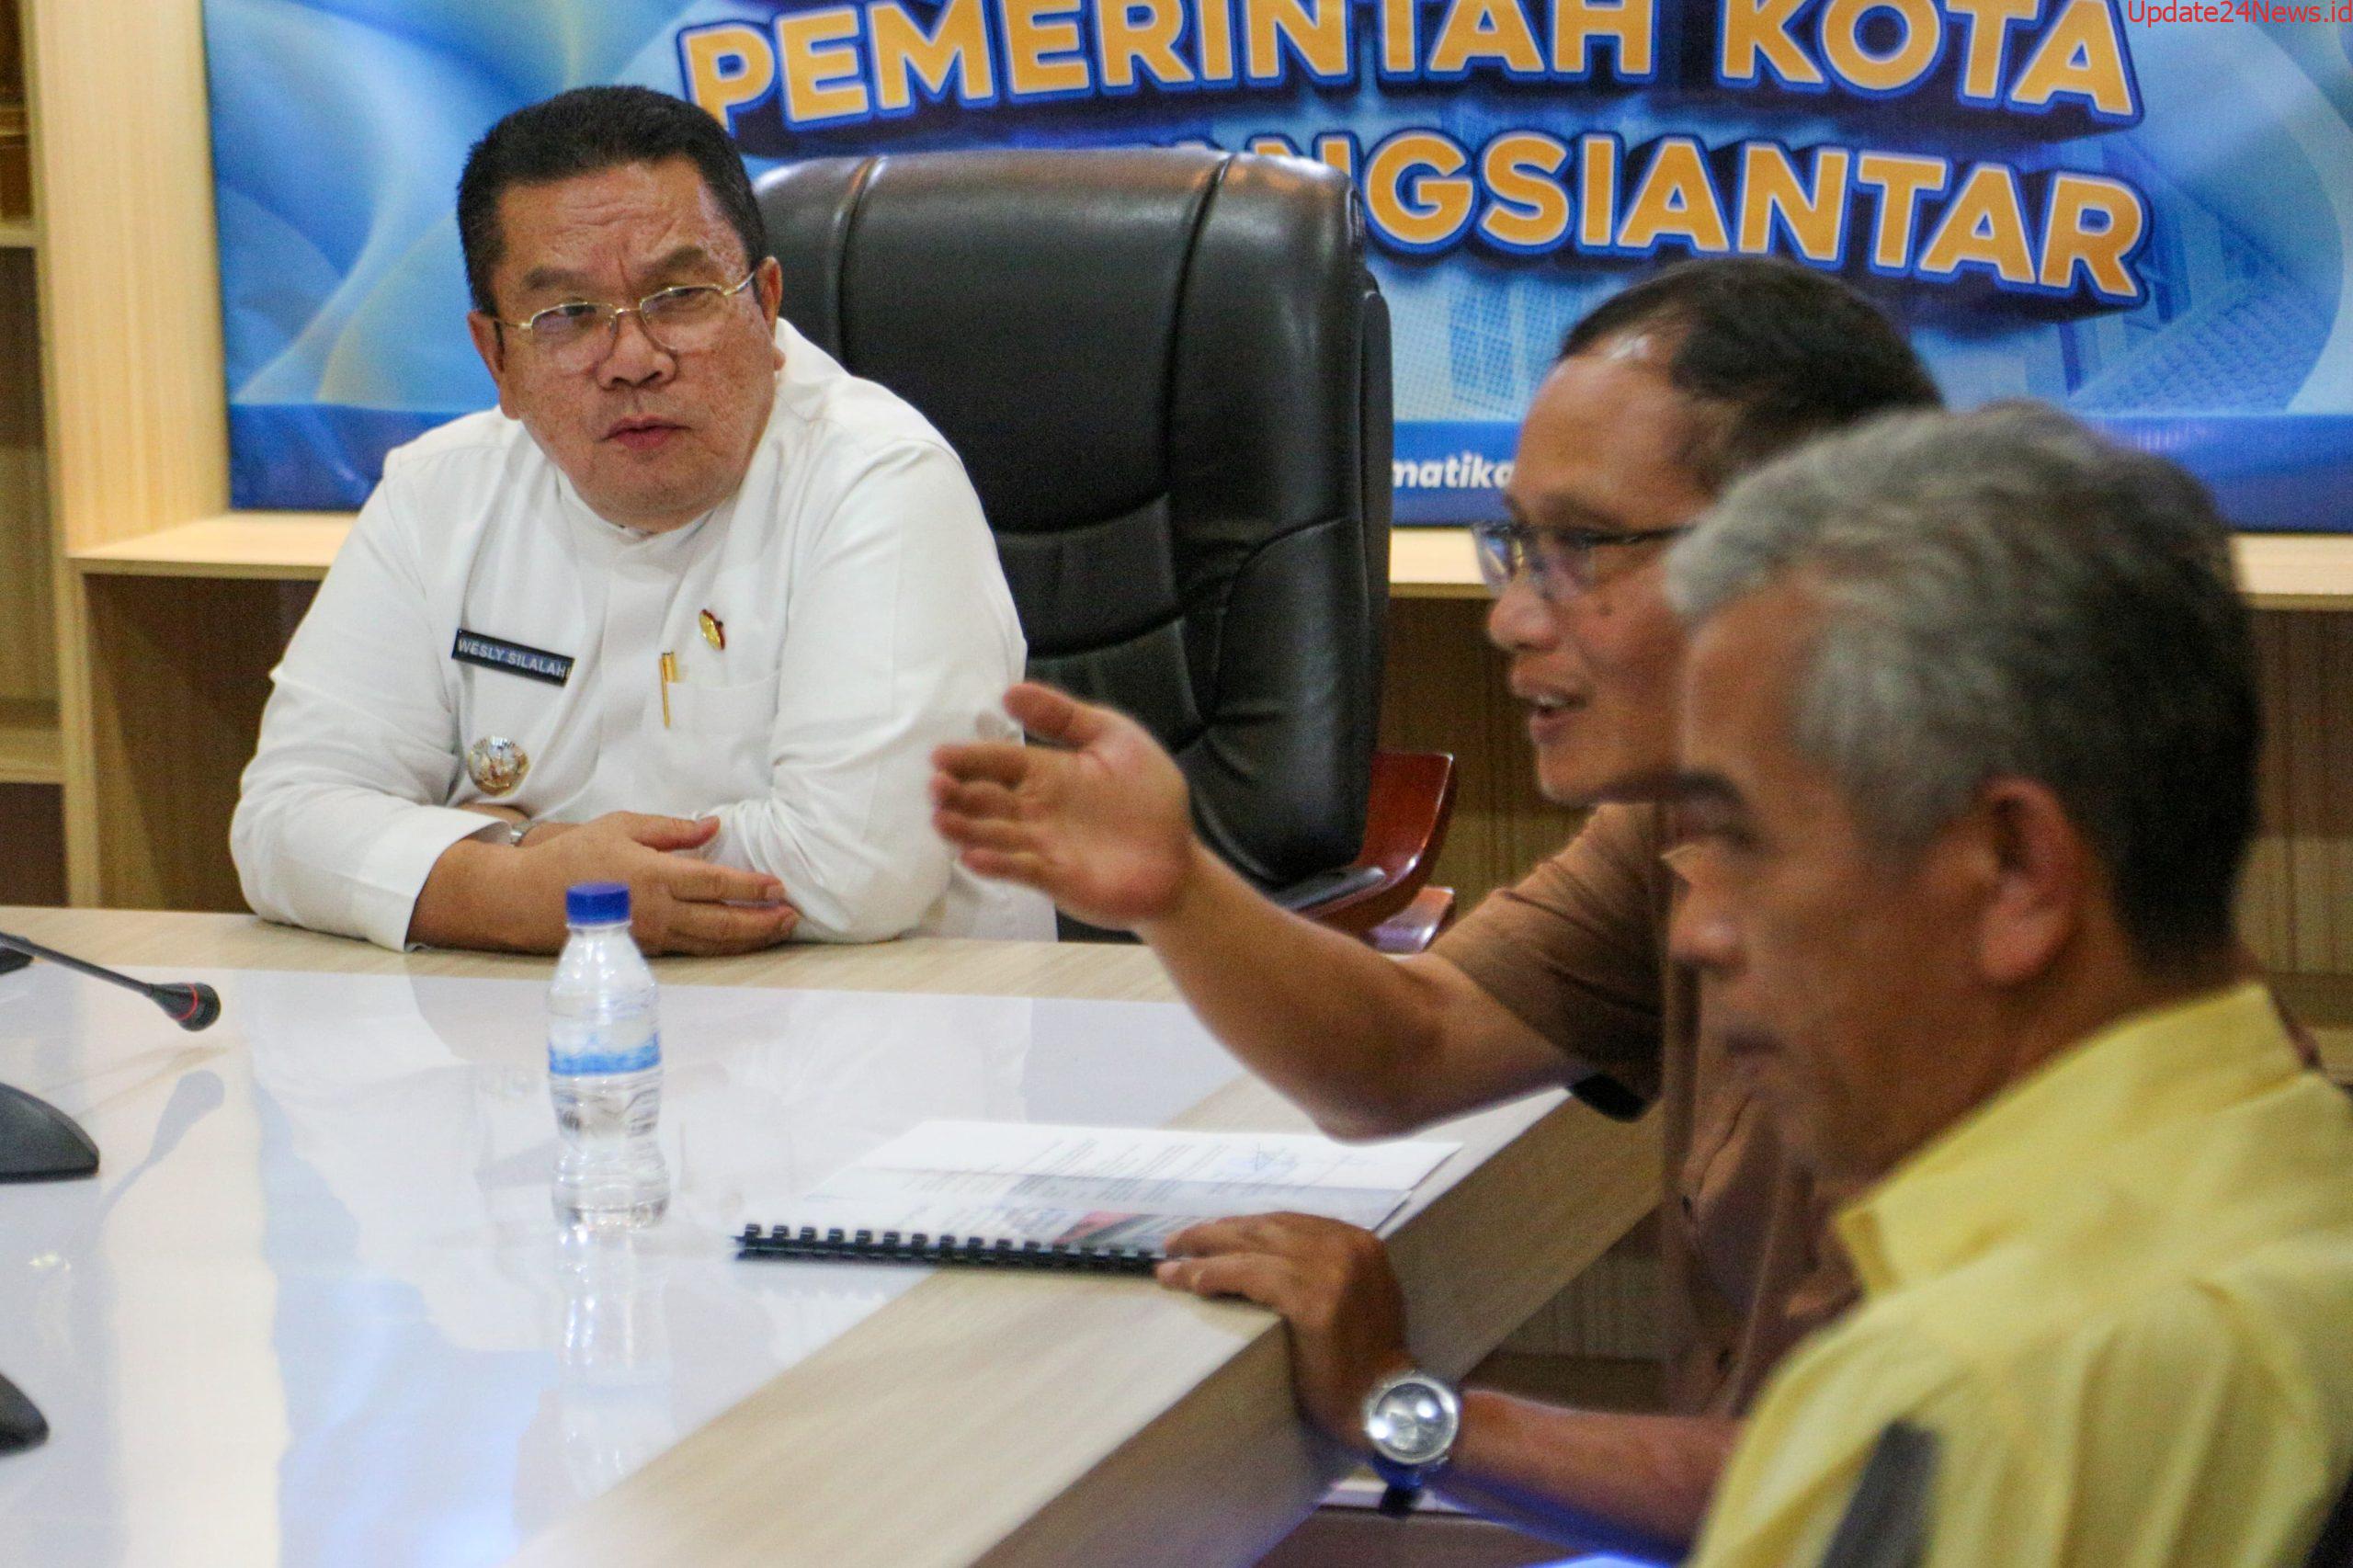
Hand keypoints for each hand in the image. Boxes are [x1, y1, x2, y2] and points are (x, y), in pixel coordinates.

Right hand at [525, 813, 799, 955]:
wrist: (527, 899)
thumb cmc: (574, 856)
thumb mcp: (621, 826)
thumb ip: (671, 829)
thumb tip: (713, 826)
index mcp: (654, 876)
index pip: (716, 884)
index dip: (752, 888)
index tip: (780, 886)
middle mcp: (658, 911)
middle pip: (722, 922)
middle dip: (762, 921)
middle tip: (793, 917)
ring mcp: (651, 936)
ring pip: (711, 943)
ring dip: (748, 939)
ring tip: (777, 931)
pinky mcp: (643, 951)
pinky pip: (692, 950)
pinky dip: (721, 947)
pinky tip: (739, 941)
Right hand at [930, 683, 1197, 930]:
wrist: (1179, 859)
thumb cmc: (1150, 796)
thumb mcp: (1116, 739)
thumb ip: (1065, 717)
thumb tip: (1009, 691)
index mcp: (1048, 773)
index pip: (1000, 762)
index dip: (970, 759)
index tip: (940, 756)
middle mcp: (1037, 810)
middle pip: (986, 799)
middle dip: (957, 793)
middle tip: (935, 787)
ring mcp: (1043, 846)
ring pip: (995, 835)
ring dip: (967, 829)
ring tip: (941, 820)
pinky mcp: (1056, 879)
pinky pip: (1021, 871)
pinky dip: (998, 864)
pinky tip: (974, 857)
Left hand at [1156, 1214, 1414, 1448]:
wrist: (1384, 1403)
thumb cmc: (1365, 1361)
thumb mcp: (1355, 1296)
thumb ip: (1323, 1269)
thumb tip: (1265, 1258)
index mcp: (1357, 1242)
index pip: (1286, 1222)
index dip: (1242, 1225)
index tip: (1210, 1231)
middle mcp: (1345, 1247)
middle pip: (1264, 1228)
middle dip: (1215, 1232)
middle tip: (1176, 1242)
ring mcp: (1331, 1270)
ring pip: (1250, 1248)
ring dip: (1203, 1253)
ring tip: (1171, 1263)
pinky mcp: (1312, 1299)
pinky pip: (1247, 1275)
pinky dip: (1213, 1275)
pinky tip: (1188, 1281)